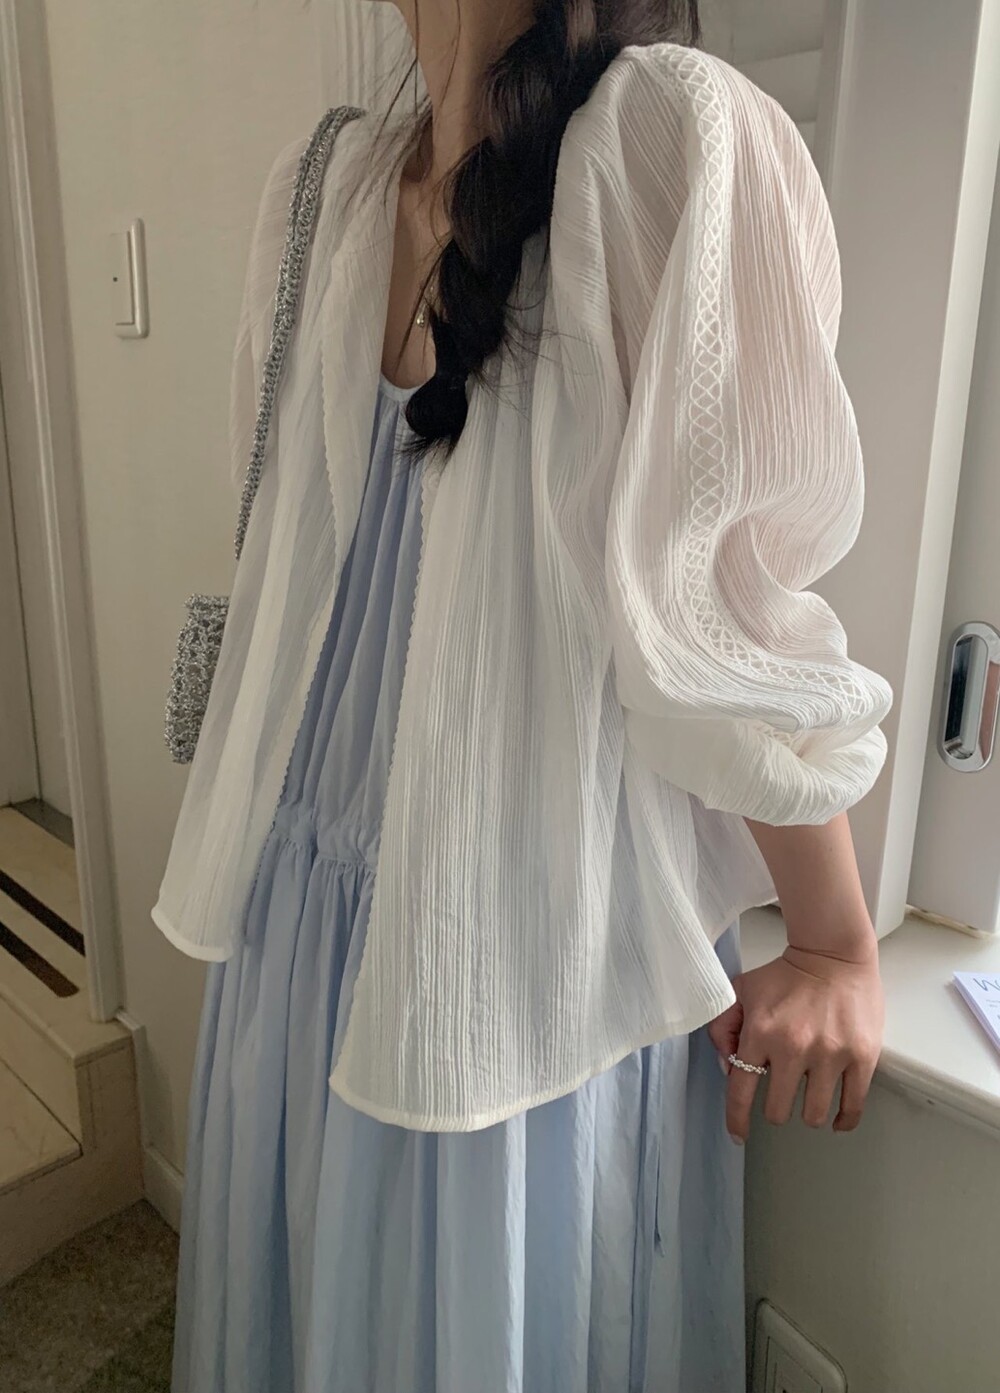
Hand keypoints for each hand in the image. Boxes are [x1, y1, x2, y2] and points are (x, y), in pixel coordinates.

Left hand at [706, 942, 883, 1143]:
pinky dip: (843, 1120)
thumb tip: (729, 1068)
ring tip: (808, 1098)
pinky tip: (836, 1119)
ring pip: (814, 1114)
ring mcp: (830, 1054)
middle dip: (776, 1108)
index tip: (738, 1134)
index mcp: (760, 1033)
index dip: (737, 1120)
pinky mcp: (861, 1056)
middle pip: (779, 1110)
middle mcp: (794, 1048)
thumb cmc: (786, 973)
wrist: (833, 952)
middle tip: (782, 1094)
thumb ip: (723, 1027)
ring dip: (808, 1113)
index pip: (741, 1092)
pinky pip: (853, 1106)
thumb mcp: (742, 991)